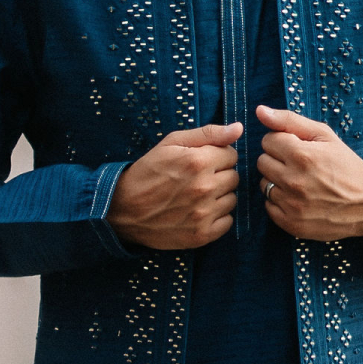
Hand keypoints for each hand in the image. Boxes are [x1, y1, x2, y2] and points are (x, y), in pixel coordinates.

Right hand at [108, 123, 241, 250]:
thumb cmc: (148, 171)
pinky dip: (217, 217)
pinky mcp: (202, 235)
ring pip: (232, 199)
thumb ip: (209, 133)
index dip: (217, 156)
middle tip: (198, 178)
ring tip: (197, 195)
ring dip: (219, 196)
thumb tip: (239, 128)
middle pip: (234, 177)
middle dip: (219, 175)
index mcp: (198, 162)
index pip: (232, 155)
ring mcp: (204, 214)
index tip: (202, 161)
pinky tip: (199, 211)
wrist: (123, 209)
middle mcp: (204, 188)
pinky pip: (227, 221)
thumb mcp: (172, 142)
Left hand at [256, 105, 362, 241]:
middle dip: (277, 160)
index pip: (267, 141)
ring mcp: (291, 204)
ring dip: (277, 181)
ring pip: (264, 184)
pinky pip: (268, 206)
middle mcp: (293, 181)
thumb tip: (260, 110)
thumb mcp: (324, 135)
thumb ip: (289, 120)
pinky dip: (279, 201)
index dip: (282, 142)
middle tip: (299, 165)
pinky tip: (297, 198)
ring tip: (299, 182)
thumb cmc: (346, 165)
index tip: (297, 148)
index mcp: (301, 155)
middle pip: (262, 162)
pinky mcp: (291, 223)